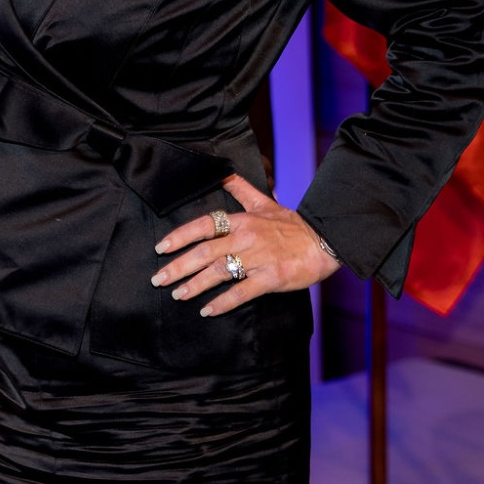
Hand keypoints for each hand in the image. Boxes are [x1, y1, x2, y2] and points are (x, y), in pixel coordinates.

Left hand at [152, 173, 340, 316]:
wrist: (325, 243)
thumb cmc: (292, 225)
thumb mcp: (265, 202)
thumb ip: (240, 189)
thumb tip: (222, 172)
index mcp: (242, 220)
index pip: (203, 225)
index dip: (180, 236)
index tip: (161, 248)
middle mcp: (246, 238)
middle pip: (205, 252)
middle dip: (178, 266)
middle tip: (158, 279)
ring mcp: (258, 259)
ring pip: (219, 272)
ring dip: (195, 285)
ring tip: (177, 294)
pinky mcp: (271, 278)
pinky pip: (242, 292)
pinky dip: (223, 302)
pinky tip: (208, 310)